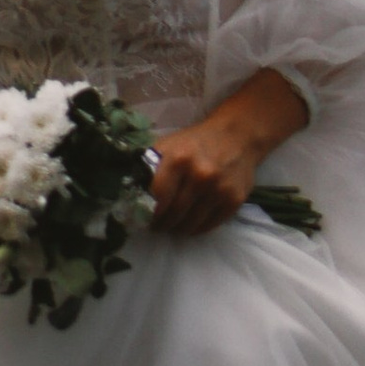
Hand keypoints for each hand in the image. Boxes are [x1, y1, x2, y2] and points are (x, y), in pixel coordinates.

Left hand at [148, 70, 308, 237]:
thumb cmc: (195, 142)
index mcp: (178, 159)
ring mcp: (219, 189)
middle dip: (161, 224)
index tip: (142, 217)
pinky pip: (209, 225)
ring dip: (178, 229)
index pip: (157, 196)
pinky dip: (196, 229)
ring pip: (190, 224)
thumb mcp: (169, 146)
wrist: (237, 136)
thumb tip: (128, 192)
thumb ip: (150, 166)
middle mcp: (200, 175)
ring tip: (172, 226)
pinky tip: (190, 224)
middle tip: (156, 226)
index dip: (147, 211)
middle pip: (173, 213)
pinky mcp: (234, 200)